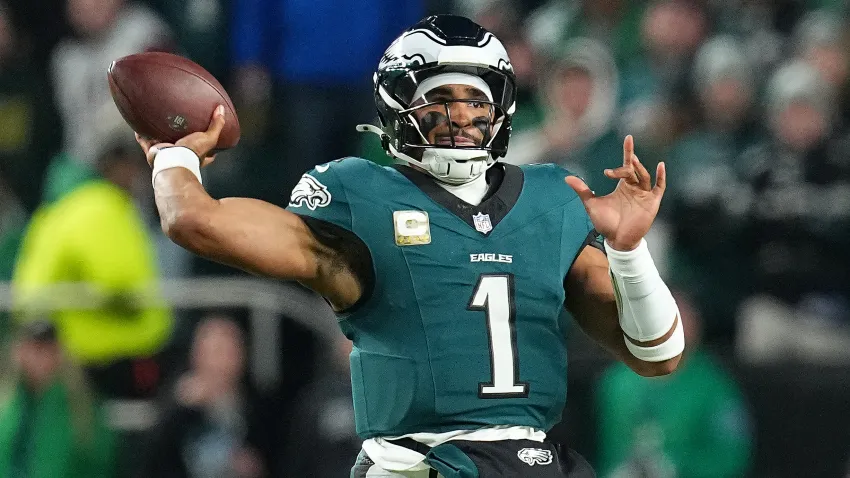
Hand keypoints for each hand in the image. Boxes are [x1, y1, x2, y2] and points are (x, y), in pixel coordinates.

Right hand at [135, 105, 225, 167]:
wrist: (173, 160)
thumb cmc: (192, 153)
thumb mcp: (209, 138)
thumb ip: (217, 125)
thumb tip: (221, 109)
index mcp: (194, 156)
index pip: (205, 154)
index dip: (208, 148)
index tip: (208, 139)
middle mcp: (180, 156)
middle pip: (180, 146)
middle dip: (179, 138)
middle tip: (179, 127)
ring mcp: (165, 154)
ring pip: (162, 143)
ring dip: (159, 135)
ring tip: (157, 123)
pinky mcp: (152, 151)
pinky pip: (144, 140)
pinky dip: (141, 134)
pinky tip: (138, 126)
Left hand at [565, 135, 665, 250]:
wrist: (617, 240)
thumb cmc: (606, 223)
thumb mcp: (591, 204)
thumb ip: (582, 190)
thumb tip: (566, 178)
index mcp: (622, 185)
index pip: (626, 164)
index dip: (628, 151)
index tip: (628, 138)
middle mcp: (635, 187)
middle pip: (632, 170)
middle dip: (624, 168)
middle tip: (610, 173)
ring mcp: (644, 194)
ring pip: (644, 176)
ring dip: (638, 168)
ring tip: (631, 161)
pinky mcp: (652, 202)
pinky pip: (659, 187)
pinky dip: (660, 177)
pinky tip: (660, 166)